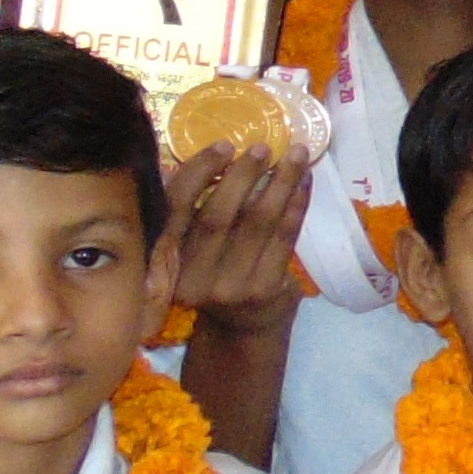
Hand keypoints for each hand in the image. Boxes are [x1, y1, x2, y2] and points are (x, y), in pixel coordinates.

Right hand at [164, 141, 316, 335]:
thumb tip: (217, 153)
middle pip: (218, 216)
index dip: (198, 173)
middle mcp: (191, 276)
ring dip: (281, 182)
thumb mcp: (194, 248)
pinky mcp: (263, 290)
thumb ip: (197, 212)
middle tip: (264, 146)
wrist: (242, 328)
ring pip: (258, 223)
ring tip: (296, 154)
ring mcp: (229, 286)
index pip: (175, 208)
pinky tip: (305, 181)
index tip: (223, 145)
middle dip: (243, 175)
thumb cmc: (216, 273)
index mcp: (166, 257)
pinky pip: (284, 237)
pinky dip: (297, 205)